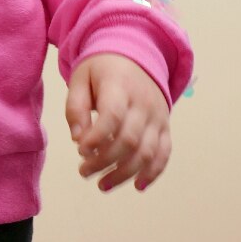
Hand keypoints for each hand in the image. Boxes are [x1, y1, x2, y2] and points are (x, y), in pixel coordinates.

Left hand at [65, 53, 171, 192]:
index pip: (112, 116)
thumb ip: (75, 107)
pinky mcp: (165, 126)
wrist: (135, 55)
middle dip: (105, 161)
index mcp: (120, 86)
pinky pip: (164, 152)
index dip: (96, 137)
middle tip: (83, 171)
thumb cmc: (101, 70)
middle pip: (129, 139)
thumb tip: (78, 139)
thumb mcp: (80, 78)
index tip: (80, 150)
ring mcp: (158, 116)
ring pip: (147, 152)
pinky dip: (153, 172)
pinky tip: (136, 186)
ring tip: (102, 185)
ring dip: (125, 173)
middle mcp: (144, 103)